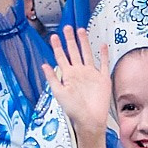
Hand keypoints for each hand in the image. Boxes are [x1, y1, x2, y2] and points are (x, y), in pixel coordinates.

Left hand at [43, 26, 113, 141]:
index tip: (54, 36)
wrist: (90, 120)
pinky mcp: (103, 78)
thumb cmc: (74, 110)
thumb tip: (44, 65)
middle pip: (74, 52)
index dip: (57, 47)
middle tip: (67, 27)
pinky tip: (102, 45)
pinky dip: (103, 54)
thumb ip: (52, 78)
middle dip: (70, 40)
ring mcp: (91, 74)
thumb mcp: (59, 93)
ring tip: (81, 30)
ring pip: (87, 54)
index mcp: (68, 75)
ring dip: (84, 42)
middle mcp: (79, 72)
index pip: (61, 57)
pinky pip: (103, 64)